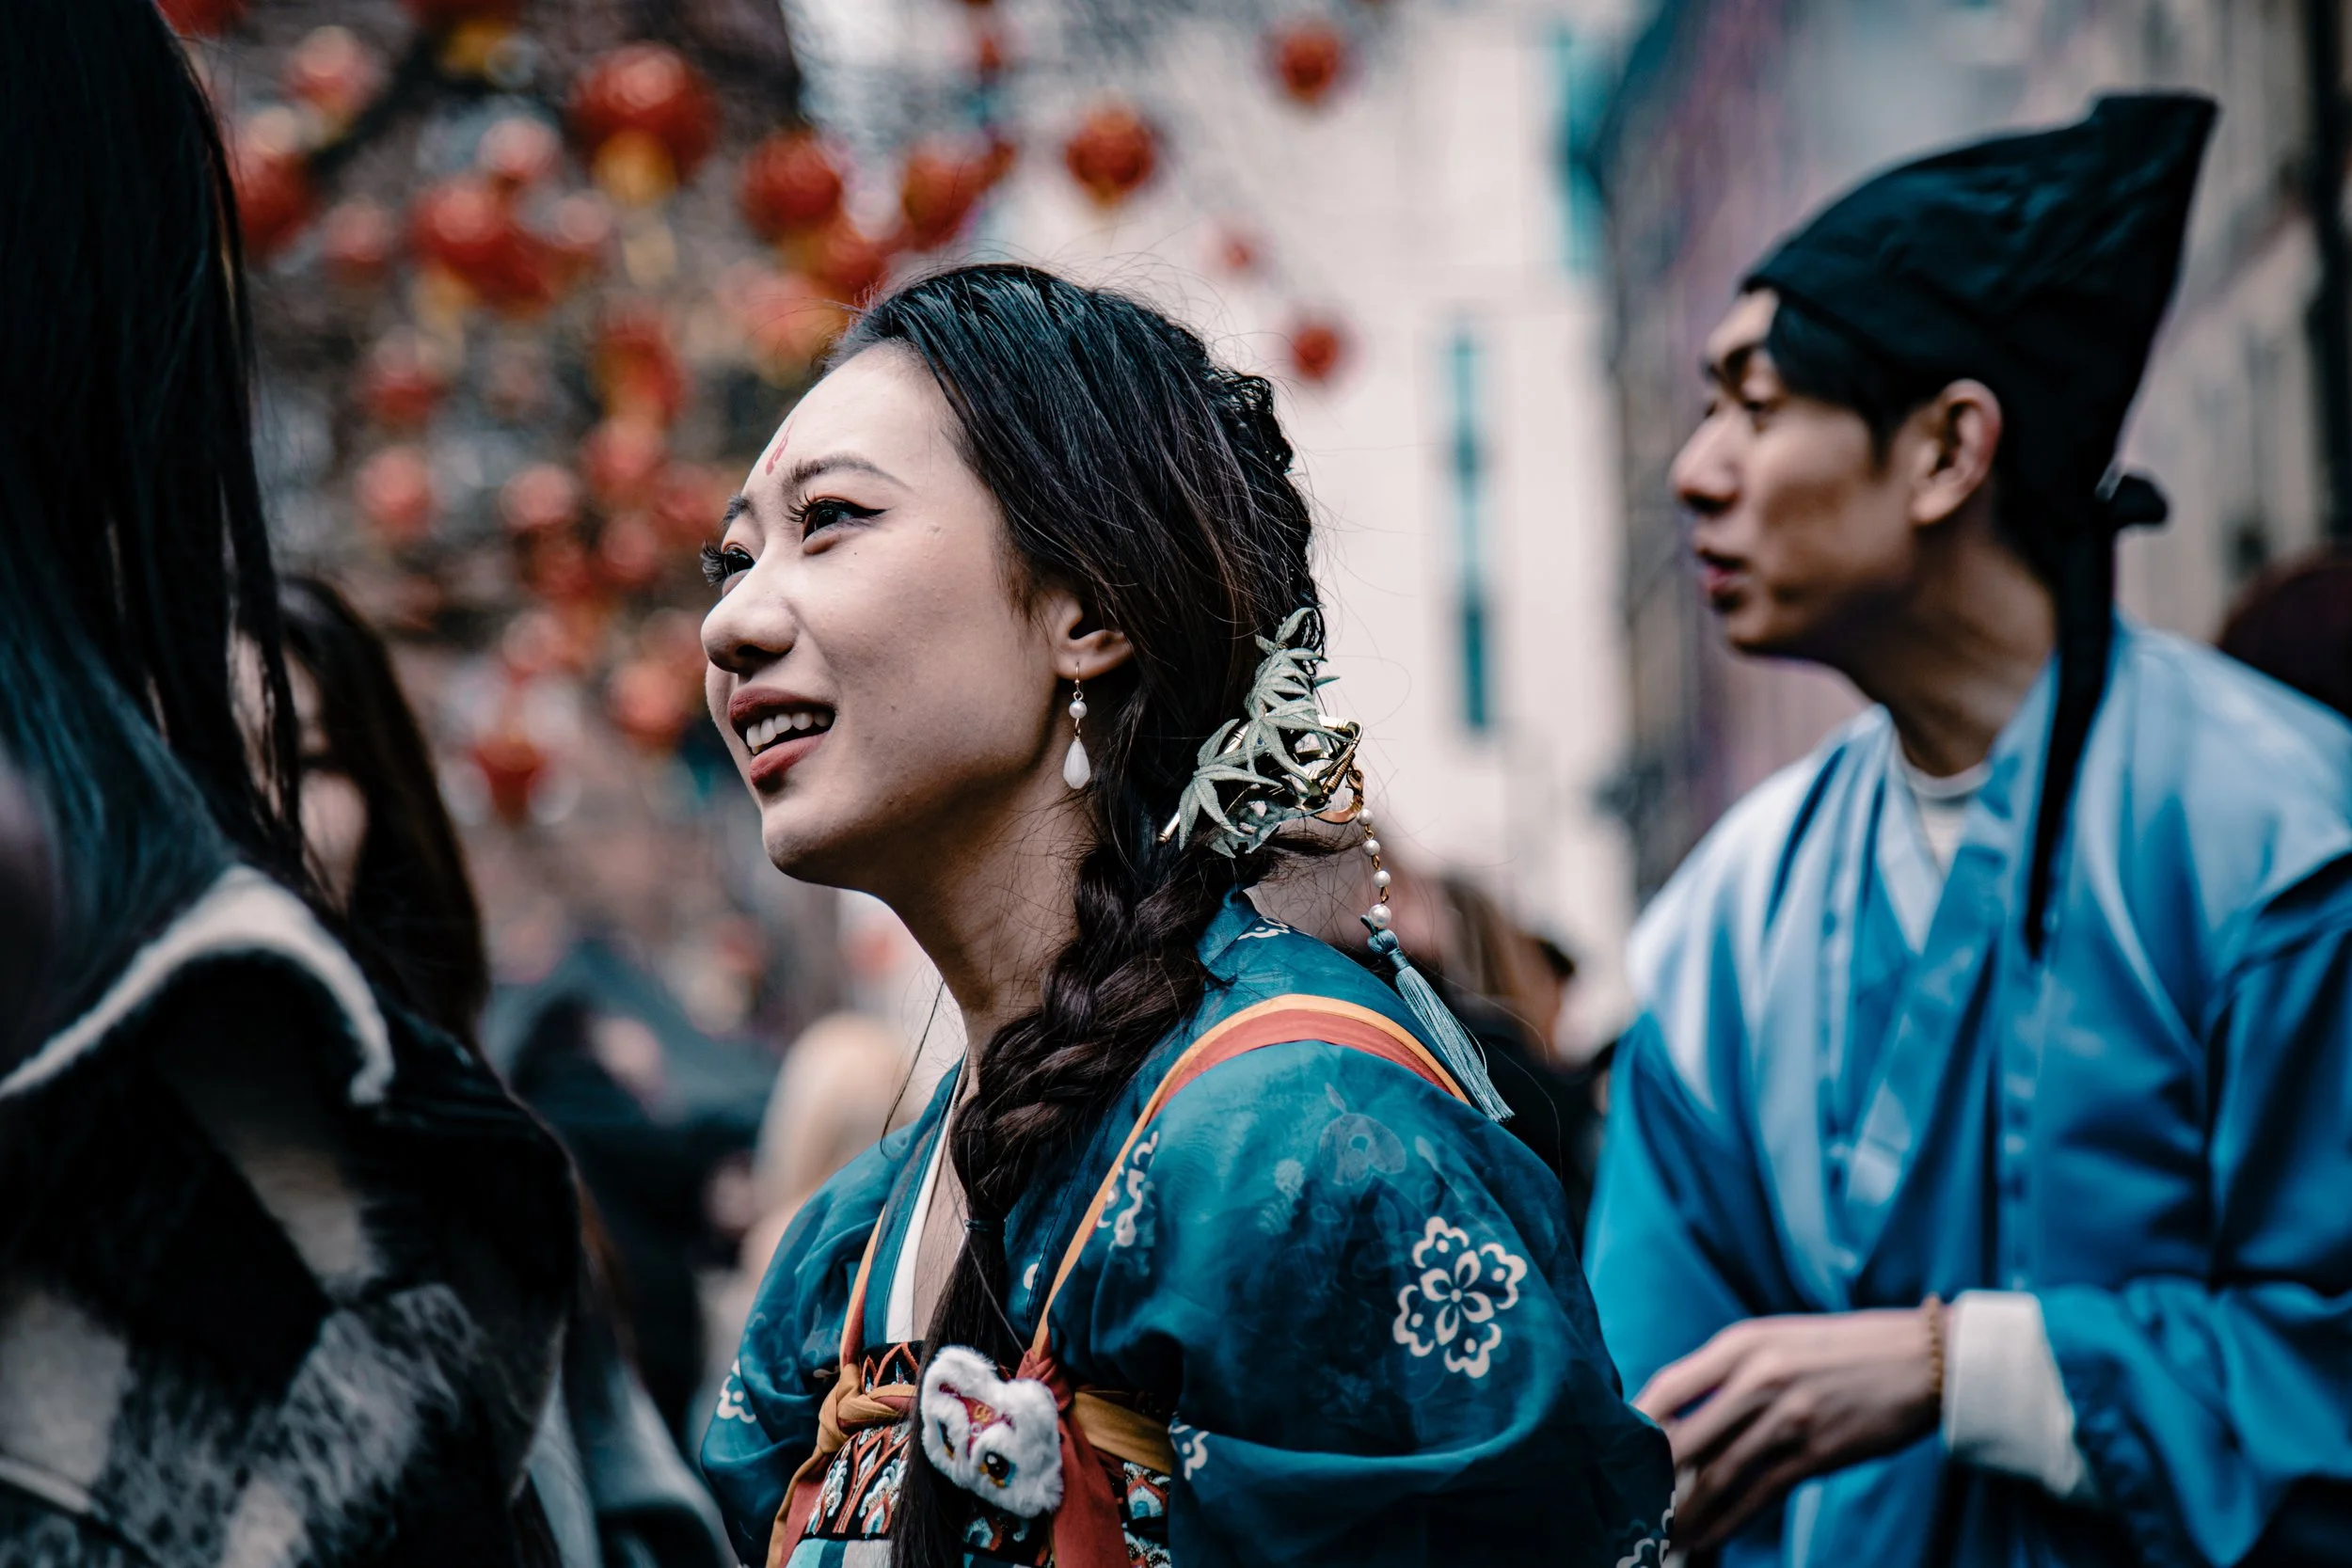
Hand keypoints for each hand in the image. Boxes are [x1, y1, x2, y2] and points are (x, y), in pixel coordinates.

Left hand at [1634, 1309, 1941, 1553]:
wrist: (1921, 1358)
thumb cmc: (1843, 1348)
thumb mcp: (1777, 1339)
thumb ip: (1730, 1369)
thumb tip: (1682, 1410)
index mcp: (1741, 1344)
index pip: (1669, 1387)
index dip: (1636, 1424)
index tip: (1616, 1452)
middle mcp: (1758, 1379)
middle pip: (1686, 1438)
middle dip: (1652, 1478)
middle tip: (1628, 1505)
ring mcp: (1788, 1418)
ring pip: (1718, 1475)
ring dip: (1685, 1512)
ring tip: (1660, 1536)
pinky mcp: (1816, 1454)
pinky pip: (1758, 1495)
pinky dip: (1726, 1523)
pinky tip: (1704, 1540)